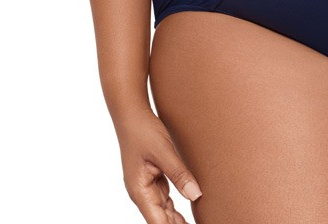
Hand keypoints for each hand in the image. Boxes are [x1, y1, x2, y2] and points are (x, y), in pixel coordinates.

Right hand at [114, 106, 202, 223]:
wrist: (132, 114)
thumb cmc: (144, 131)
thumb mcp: (163, 151)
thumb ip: (179, 173)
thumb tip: (195, 195)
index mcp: (139, 191)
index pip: (157, 221)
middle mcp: (141, 192)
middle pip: (160, 218)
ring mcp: (146, 184)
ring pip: (163, 209)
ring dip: (177, 218)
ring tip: (193, 223)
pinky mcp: (153, 176)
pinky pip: (165, 196)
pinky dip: (175, 205)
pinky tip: (187, 208)